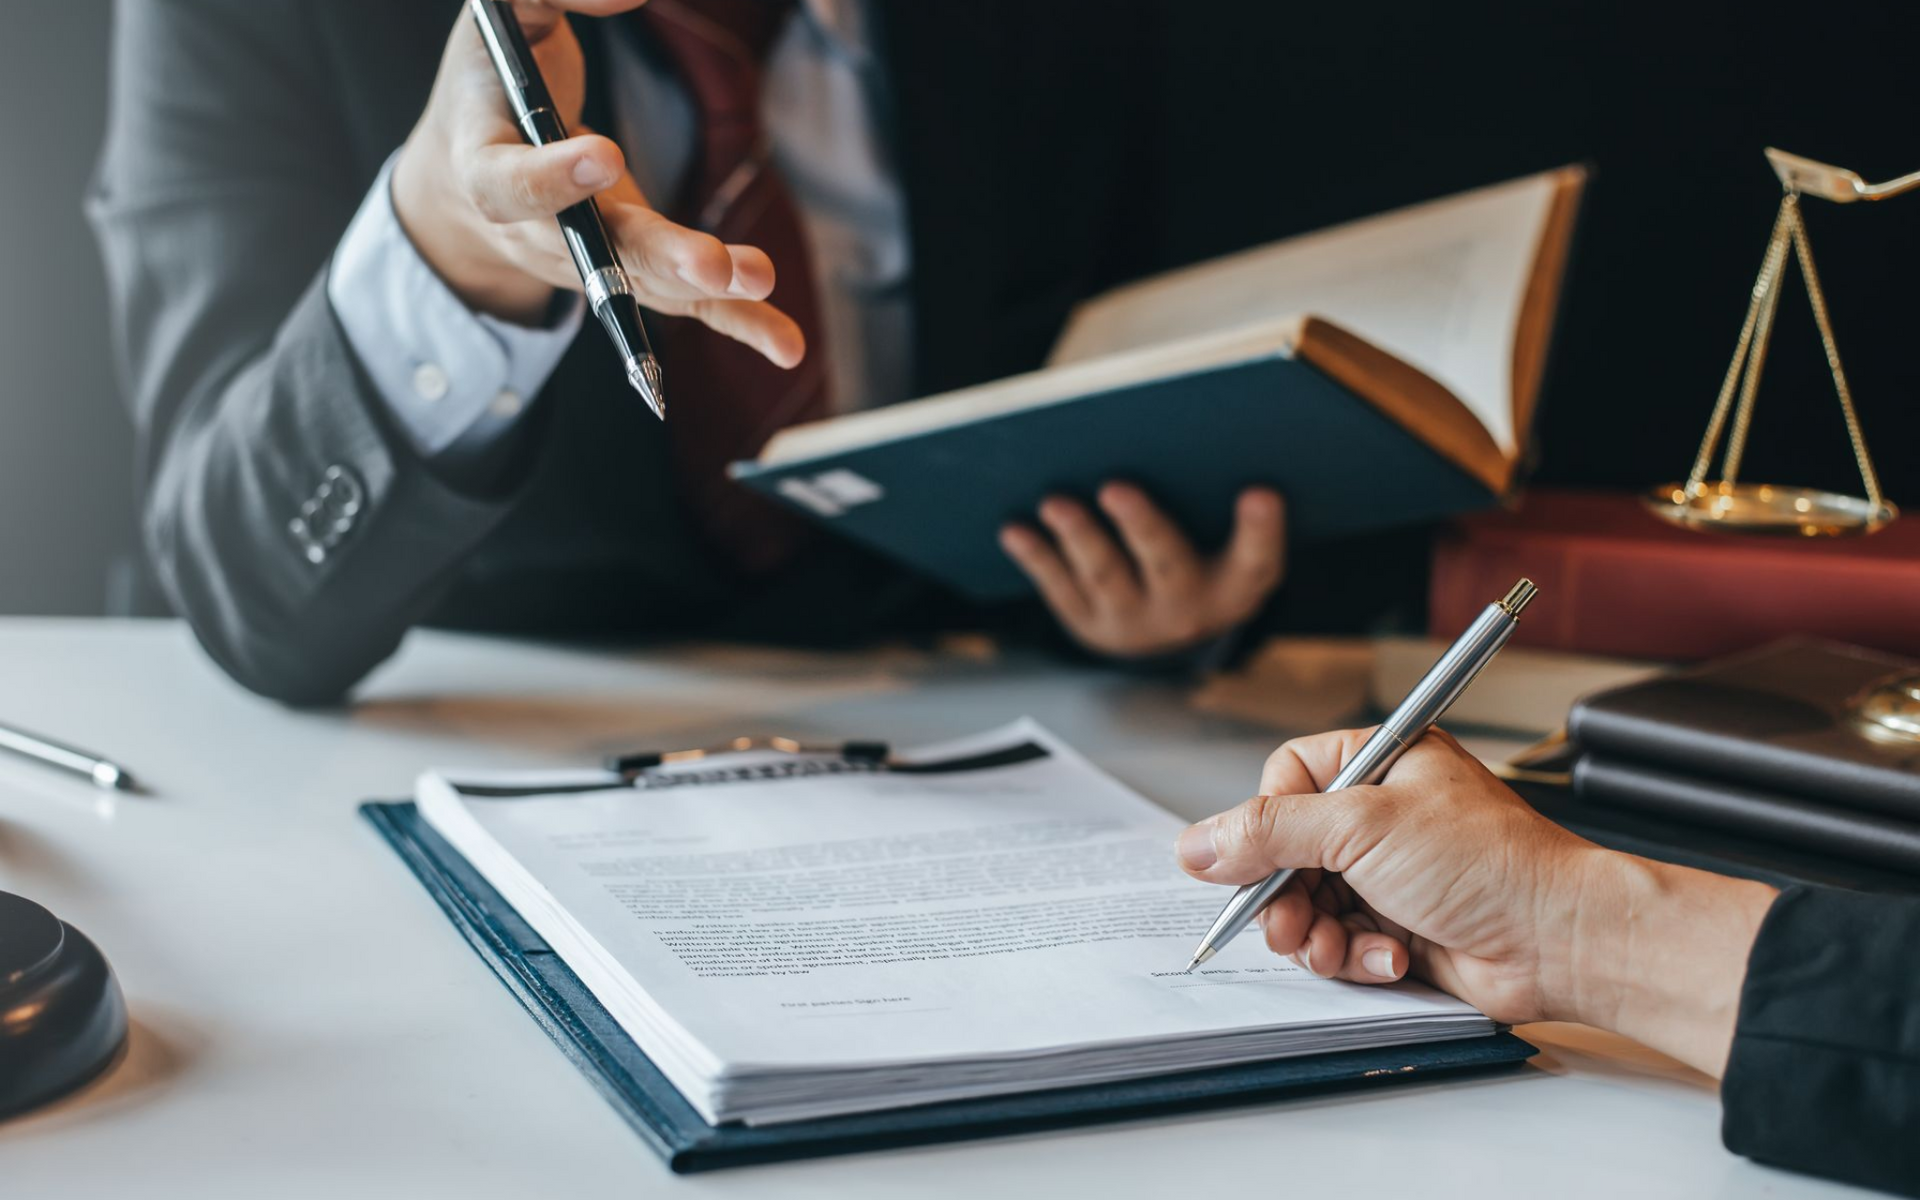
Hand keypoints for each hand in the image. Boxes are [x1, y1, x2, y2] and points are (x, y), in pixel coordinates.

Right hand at [390, 1, 801, 365]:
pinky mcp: (637, 271)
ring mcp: (592, 260)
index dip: (554, 178)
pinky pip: (688, 304)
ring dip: (707, 288)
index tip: (605, 155)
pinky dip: (741, 322)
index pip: (511, 184)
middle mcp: (537, 231)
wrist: (470, 170)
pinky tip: (786, 344)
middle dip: (656, 256)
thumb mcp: (502, 17)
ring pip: (649, 281)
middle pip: (598, 252)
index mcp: (483, 164)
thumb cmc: (493, 81)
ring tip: (758, 276)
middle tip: (707, 262)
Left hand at [998, 483, 1284, 658]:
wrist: (1168, 627)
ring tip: (1054, 502)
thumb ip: (1219, 496)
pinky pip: (1060, 588)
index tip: (1262, 491)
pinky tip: (1014, 529)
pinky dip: (1037, 558)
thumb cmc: (1205, 553)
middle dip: (1141, 525)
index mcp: (1237, 584)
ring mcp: (1135, 622)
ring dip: (1078, 537)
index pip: (1257, 559)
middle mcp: (1190, 609)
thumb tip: (1180, 421)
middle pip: (1168, 565)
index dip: (1261, 529)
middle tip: (1115, 487)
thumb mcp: (1228, 537)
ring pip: (1105, 576)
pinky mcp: (1089, 624)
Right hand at [1176, 728, 1778, 1075]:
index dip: (1266, 822)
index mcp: (1380, 760)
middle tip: (1288, 920)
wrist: (1560, 939)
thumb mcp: (1363, 827)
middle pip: (1287, 849)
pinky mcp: (1399, 924)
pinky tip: (1388, 955)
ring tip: (1336, 944)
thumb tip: (1198, 844)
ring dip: (1316, 933)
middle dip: (1284, 893)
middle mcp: (1383, 813)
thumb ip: (1270, 832)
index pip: (1286, 779)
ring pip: (1308, 903)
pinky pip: (1342, 941)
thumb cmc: (1492, 863)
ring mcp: (1390, 871)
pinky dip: (1355, 954)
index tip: (1257, 858)